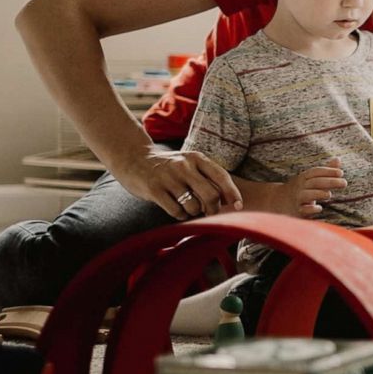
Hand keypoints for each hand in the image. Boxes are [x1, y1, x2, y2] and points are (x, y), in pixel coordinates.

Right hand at [113, 147, 243, 219]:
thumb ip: (208, 178)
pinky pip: (176, 211)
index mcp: (196, 158)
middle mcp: (184, 166)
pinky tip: (175, 208)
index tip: (239, 206)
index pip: (221, 176)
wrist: (134, 159)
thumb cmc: (169, 167)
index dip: (233, 193)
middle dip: (213, 209)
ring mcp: (168, 178)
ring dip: (194, 212)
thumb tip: (229, 200)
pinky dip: (180, 215)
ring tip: (187, 206)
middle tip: (209, 212)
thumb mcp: (189, 164)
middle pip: (211, 195)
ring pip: (194, 206)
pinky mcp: (154, 190)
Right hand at [276, 158, 345, 217]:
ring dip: (318, 194)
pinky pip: (303, 210)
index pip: (316, 172)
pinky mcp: (297, 211)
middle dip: (329, 181)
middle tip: (344, 183)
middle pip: (315, 182)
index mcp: (304, 177)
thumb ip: (326, 171)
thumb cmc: (301, 189)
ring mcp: (298, 199)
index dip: (328, 171)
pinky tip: (319, 208)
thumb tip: (338, 159)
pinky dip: (310, 209)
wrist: (278, 202)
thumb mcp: (311, 179)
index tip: (341, 172)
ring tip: (329, 194)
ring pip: (307, 195)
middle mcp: (300, 187)